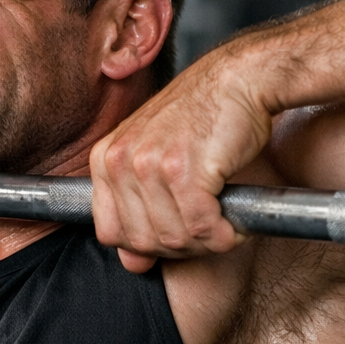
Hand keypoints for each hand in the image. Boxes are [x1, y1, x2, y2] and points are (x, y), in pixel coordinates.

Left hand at [89, 44, 274, 272]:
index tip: (174, 233)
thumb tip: (133, 264)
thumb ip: (137, 208)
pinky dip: (223, 234)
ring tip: (222, 223)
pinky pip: (202, 227)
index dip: (144, 246)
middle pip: (141, 241)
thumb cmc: (203, 115)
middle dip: (179, 247)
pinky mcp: (185, 169)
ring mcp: (150, 164)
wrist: (240, 79)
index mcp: (105, 158)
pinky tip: (233, 221)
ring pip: (173, 238)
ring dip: (205, 242)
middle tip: (206, 231)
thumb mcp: (155, 157)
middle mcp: (120, 161)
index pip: (109, 232)